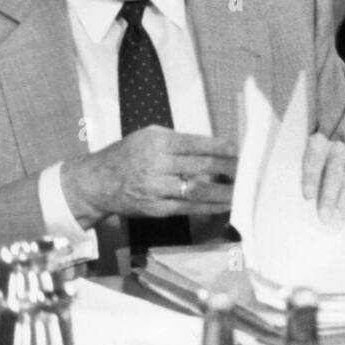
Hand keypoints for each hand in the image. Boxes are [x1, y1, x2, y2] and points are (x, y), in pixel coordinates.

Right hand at [61, 127, 236, 223]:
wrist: (96, 182)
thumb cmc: (127, 154)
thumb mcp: (148, 136)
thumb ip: (178, 140)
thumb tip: (214, 145)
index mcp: (157, 142)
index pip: (197, 144)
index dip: (222, 147)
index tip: (241, 150)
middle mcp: (156, 164)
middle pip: (201, 167)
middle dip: (228, 169)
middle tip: (248, 170)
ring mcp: (155, 188)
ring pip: (197, 190)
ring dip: (224, 192)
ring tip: (243, 191)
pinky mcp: (156, 208)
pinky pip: (188, 209)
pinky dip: (209, 208)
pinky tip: (226, 206)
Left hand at [302, 132, 344, 213]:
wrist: (325, 163)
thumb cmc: (306, 171)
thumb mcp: (300, 169)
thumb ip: (298, 179)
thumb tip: (293, 203)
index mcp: (315, 143)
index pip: (314, 156)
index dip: (311, 176)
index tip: (308, 197)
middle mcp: (334, 147)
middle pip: (333, 171)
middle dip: (328, 196)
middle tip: (323, 216)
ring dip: (340, 202)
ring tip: (333, 219)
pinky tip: (343, 214)